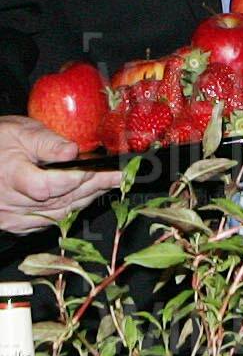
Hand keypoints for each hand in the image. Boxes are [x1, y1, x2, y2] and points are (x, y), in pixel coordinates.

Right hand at [0, 115, 120, 236]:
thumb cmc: (1, 141)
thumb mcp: (22, 132)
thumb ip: (48, 143)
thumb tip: (72, 152)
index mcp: (11, 176)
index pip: (48, 186)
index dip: (76, 179)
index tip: (100, 170)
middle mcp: (11, 203)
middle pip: (59, 200)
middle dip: (93, 187)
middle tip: (118, 176)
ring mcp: (13, 217)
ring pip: (58, 213)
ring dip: (85, 199)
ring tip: (108, 185)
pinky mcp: (16, 223)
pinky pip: (49, 221)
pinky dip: (69, 208)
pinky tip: (84, 197)